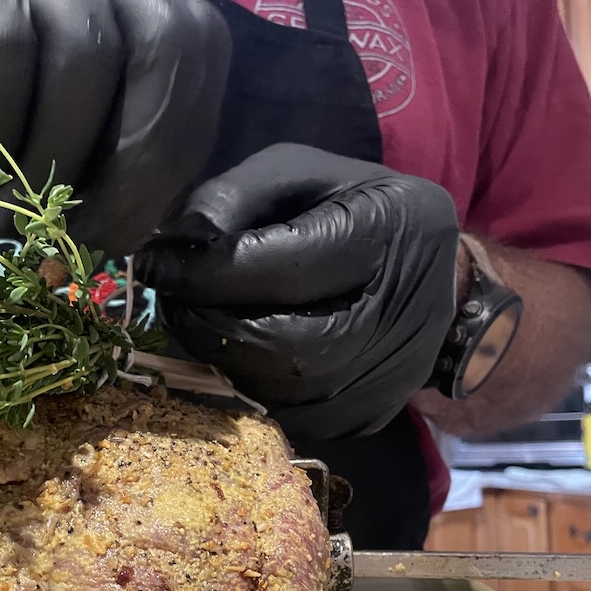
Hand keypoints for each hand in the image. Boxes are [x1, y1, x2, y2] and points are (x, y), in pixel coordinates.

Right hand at [0, 0, 229, 255]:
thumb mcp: (29, 124)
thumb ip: (98, 147)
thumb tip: (146, 225)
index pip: (197, 50)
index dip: (176, 148)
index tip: (125, 229)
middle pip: (170, 41)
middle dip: (139, 162)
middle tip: (82, 235)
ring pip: (87, 56)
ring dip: (51, 163)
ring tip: (6, 209)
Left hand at [136, 144, 459, 439]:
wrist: (436, 276)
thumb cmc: (352, 211)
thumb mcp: (296, 174)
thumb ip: (232, 198)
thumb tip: (172, 250)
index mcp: (387, 230)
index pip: (283, 268)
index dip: (206, 274)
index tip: (154, 265)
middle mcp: (399, 311)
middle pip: (279, 344)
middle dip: (207, 324)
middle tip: (175, 302)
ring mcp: (388, 376)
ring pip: (278, 390)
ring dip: (221, 358)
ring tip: (204, 322)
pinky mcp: (368, 415)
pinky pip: (288, 415)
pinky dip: (250, 384)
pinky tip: (243, 351)